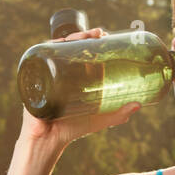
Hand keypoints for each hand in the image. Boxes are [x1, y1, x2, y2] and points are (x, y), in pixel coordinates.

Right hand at [19, 28, 139, 147]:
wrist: (48, 140)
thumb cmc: (72, 129)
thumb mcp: (99, 119)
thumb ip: (118, 114)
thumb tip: (139, 105)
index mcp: (74, 77)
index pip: (82, 52)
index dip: (92, 41)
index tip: (104, 35)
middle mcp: (60, 72)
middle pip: (71, 46)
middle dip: (83, 35)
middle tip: (98, 33)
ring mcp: (48, 73)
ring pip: (57, 48)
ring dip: (70, 38)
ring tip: (84, 36)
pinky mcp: (35, 78)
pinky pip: (40, 58)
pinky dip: (48, 47)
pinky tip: (59, 42)